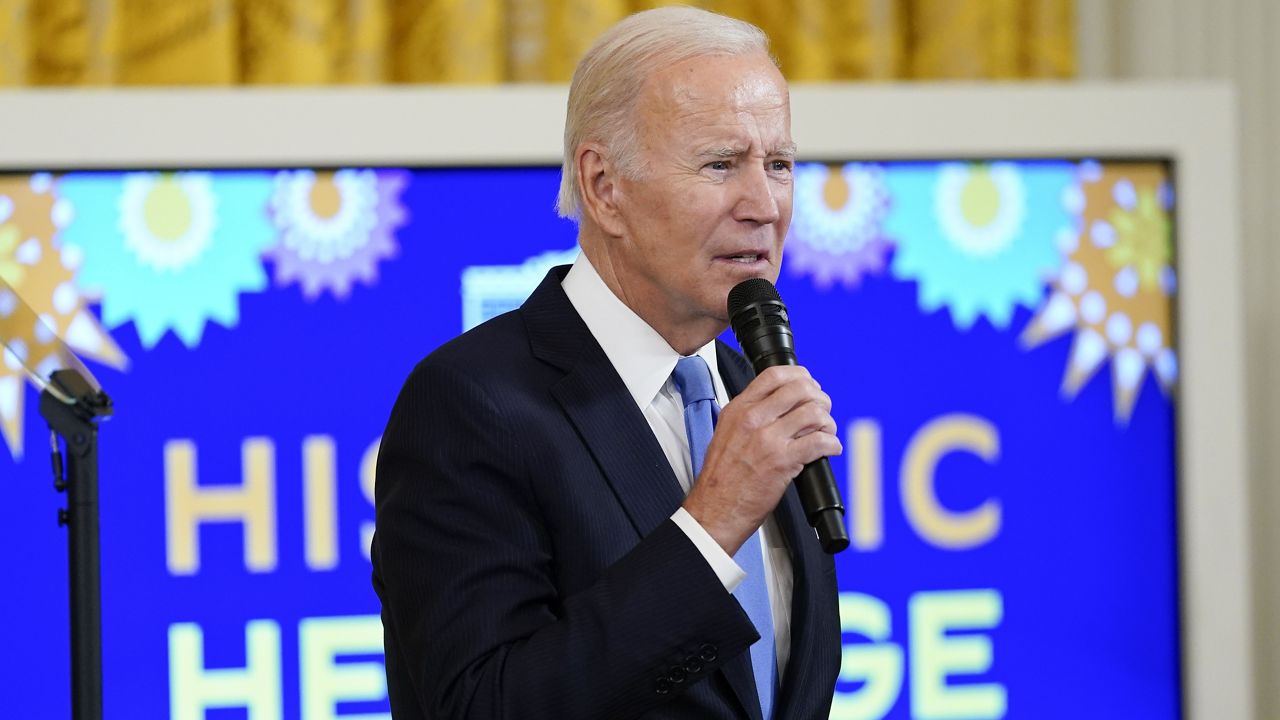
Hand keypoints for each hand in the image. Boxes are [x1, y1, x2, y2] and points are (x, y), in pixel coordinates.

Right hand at [681, 365, 841, 554]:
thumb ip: (748, 415)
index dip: (799, 375)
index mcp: (739, 409)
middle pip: (799, 389)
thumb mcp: (726, 433)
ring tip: (827, 432)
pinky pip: (819, 442)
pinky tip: (830, 449)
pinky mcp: (783, 461)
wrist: (715, 508)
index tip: (808, 383)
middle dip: (819, 398)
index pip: (774, 375)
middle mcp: (753, 419)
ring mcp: (768, 439)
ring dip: (828, 422)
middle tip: (822, 409)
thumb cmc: (721, 478)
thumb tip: (776, 406)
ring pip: (814, 413)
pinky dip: (832, 444)